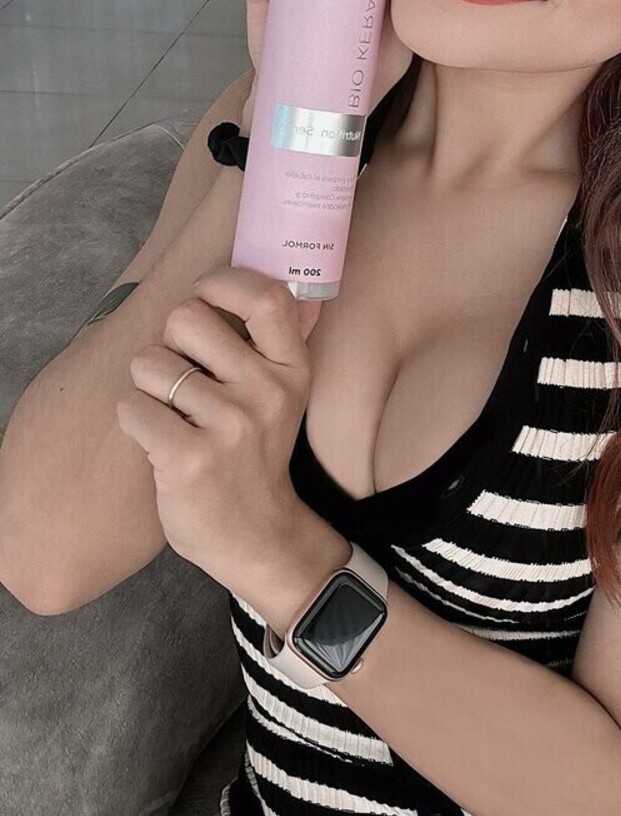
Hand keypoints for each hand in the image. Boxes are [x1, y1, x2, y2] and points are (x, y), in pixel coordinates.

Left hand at [119, 265, 322, 591]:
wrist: (256, 536)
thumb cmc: (255, 453)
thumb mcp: (283, 396)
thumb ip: (275, 343)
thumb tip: (283, 279)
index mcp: (293, 369)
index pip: (267, 298)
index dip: (222, 284)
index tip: (205, 298)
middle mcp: (267, 393)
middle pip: (186, 318)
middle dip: (168, 340)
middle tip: (181, 376)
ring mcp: (231, 427)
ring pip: (148, 362)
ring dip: (146, 386)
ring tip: (171, 414)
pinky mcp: (190, 459)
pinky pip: (132, 406)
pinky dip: (133, 418)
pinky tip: (156, 440)